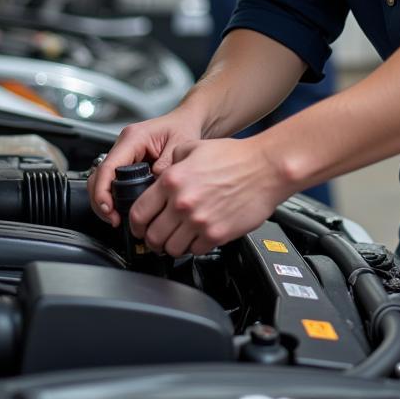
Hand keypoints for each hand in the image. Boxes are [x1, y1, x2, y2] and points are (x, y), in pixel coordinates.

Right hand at [87, 110, 203, 227]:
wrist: (187, 121)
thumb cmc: (184, 127)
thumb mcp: (180, 146)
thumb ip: (166, 167)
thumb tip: (153, 189)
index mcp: (134, 137)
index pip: (108, 167)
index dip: (103, 191)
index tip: (109, 210)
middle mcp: (124, 144)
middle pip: (99, 175)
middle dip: (101, 200)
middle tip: (112, 218)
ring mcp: (124, 153)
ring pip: (102, 180)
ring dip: (106, 200)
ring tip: (116, 217)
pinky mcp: (127, 161)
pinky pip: (113, 180)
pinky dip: (113, 196)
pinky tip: (122, 208)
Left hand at [129, 136, 291, 256]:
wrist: (265, 168)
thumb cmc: (235, 157)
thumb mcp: (194, 147)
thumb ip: (173, 160)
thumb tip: (161, 172)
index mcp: (172, 181)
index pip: (139, 213)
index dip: (135, 224)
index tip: (138, 227)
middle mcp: (182, 203)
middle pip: (152, 236)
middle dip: (151, 239)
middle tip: (156, 237)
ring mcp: (199, 221)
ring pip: (171, 248)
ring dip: (171, 246)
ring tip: (176, 239)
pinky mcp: (216, 235)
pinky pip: (194, 251)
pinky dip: (193, 247)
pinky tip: (197, 236)